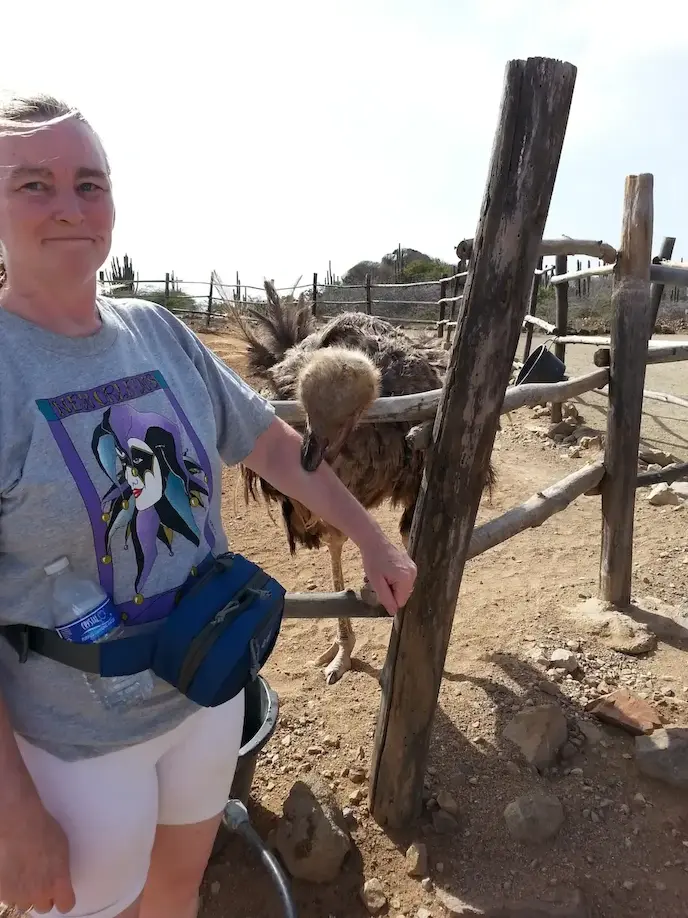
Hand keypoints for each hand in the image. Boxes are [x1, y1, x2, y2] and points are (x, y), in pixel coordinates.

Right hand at [0, 798, 75, 913]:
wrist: (18, 824)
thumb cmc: (43, 829)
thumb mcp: (62, 849)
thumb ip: (61, 871)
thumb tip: (60, 877)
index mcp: (58, 883)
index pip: (66, 905)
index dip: (64, 898)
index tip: (61, 892)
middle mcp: (39, 894)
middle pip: (44, 906)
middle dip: (43, 895)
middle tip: (39, 879)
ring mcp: (19, 895)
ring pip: (24, 903)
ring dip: (25, 893)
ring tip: (24, 874)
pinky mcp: (3, 892)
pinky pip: (9, 897)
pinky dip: (10, 888)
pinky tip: (12, 872)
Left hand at [359, 535, 416, 615]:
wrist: (374, 541)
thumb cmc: (373, 561)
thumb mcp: (376, 582)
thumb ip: (386, 598)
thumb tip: (393, 612)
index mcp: (406, 578)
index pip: (400, 601)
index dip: (388, 598)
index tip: (380, 588)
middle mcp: (413, 573)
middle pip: (402, 594)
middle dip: (390, 591)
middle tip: (378, 581)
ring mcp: (413, 568)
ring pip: (402, 587)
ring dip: (390, 585)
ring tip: (380, 576)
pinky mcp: (410, 565)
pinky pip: (403, 579)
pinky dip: (394, 579)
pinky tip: (385, 571)